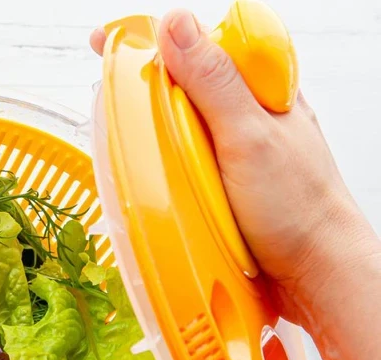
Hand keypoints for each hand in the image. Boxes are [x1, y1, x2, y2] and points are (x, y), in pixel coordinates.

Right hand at [90, 10, 375, 324]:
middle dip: (146, 91)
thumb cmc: (297, 209)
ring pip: (175, 123)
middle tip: (122, 110)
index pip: (199, 42)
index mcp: (258, 86)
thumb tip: (176, 25)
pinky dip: (161, 167)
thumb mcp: (248, 137)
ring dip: (153, 136)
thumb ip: (213, 81)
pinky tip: (159, 182)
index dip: (151, 40)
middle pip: (180, 81)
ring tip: (145, 158)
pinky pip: (178, 160)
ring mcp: (230, 146)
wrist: (312, 274)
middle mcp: (243, 112)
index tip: (106, 43)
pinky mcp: (219, 179)